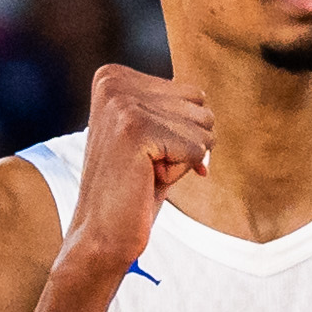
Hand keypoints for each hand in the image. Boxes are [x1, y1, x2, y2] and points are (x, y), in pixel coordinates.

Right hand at [57, 64, 211, 272]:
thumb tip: (210, 109)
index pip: (193, 94)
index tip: (145, 154)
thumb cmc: (132, 190)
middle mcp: (114, 81)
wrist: (101, 235)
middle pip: (201, 107)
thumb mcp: (155, 138)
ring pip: (202, 129)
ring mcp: (122, 103)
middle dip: (185, 146)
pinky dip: (179, 173)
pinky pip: (196, 150)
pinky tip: (145, 181)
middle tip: (145, 167)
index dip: (181, 134)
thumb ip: (176, 111)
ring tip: (144, 173)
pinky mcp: (135, 129)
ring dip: (181, 160)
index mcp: (114, 76)